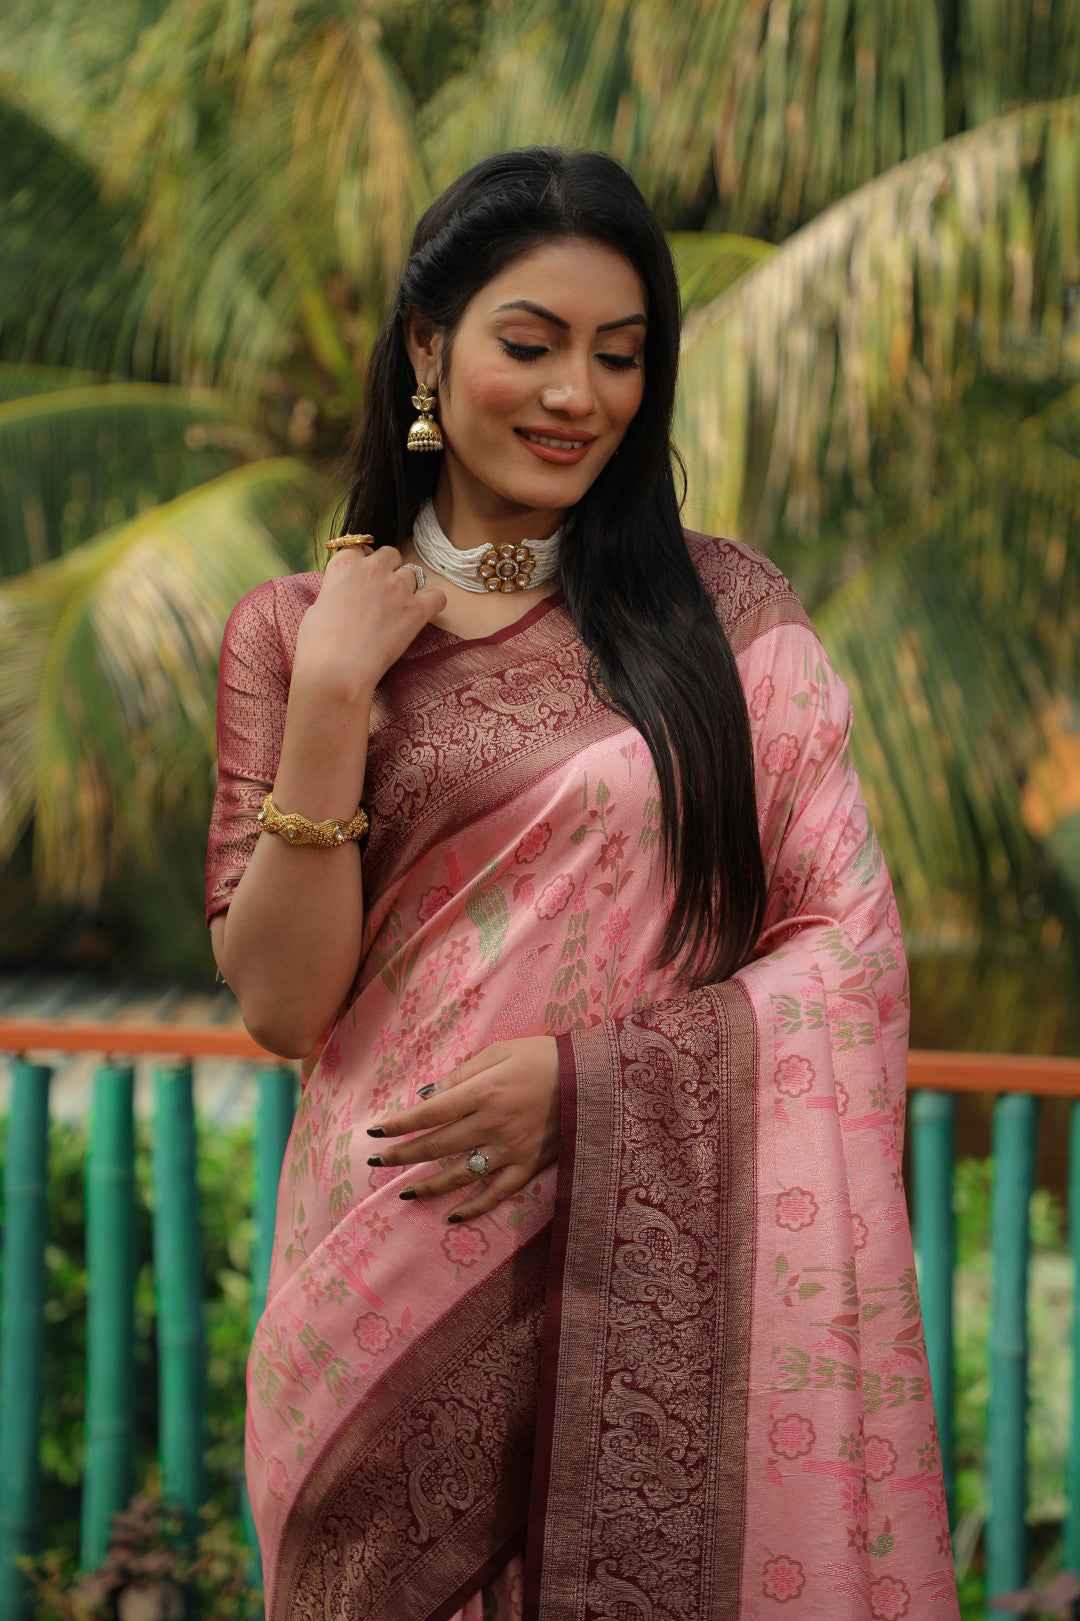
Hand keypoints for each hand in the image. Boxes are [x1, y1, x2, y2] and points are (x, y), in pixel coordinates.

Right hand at [294, 541, 447, 700]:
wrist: (337, 669)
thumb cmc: (317, 644)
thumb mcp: (317, 607)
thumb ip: (336, 592)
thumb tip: (344, 596)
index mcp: (344, 565)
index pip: (360, 548)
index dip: (363, 563)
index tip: (362, 578)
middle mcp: (373, 568)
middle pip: (390, 554)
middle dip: (388, 569)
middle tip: (382, 591)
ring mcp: (398, 588)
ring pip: (412, 573)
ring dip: (407, 586)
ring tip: (400, 608)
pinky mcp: (417, 610)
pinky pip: (437, 596)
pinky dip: (433, 602)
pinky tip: (424, 612)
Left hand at [365, 1037, 559, 1220]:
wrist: (593, 1077)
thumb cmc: (543, 1057)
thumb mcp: (500, 1051)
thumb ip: (462, 1074)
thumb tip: (428, 1095)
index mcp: (483, 1093)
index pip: (430, 1113)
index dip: (400, 1124)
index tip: (375, 1132)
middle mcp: (492, 1125)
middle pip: (437, 1146)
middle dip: (403, 1156)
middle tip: (377, 1163)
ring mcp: (510, 1151)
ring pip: (461, 1175)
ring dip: (429, 1186)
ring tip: (405, 1192)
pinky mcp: (529, 1166)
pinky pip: (497, 1194)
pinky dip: (474, 1208)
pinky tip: (452, 1217)